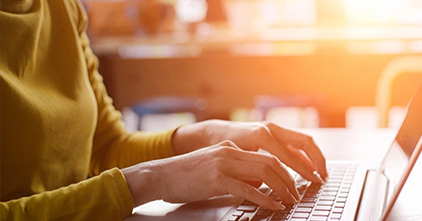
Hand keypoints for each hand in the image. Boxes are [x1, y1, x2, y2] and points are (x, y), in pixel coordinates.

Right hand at [122, 141, 298, 209]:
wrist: (160, 175)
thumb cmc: (186, 175)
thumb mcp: (215, 168)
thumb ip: (237, 172)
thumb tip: (259, 185)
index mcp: (230, 148)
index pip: (266, 155)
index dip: (284, 170)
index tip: (293, 183)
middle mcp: (229, 152)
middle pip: (269, 161)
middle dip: (288, 179)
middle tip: (297, 194)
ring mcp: (222, 163)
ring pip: (262, 172)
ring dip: (281, 187)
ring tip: (289, 200)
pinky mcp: (215, 178)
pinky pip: (247, 188)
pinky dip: (264, 198)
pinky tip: (273, 205)